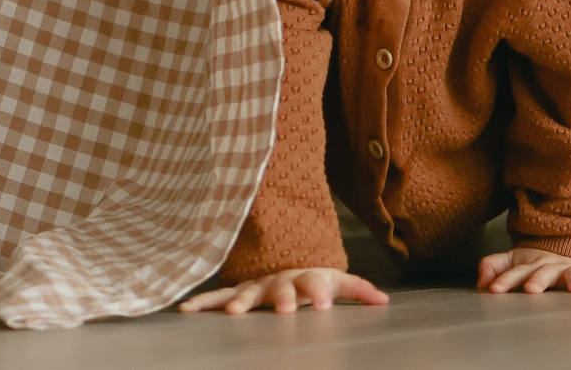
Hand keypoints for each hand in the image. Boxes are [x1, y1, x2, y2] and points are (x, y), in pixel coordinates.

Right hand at [178, 266, 388, 314]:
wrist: (281, 257)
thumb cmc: (311, 278)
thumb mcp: (336, 280)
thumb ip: (357, 290)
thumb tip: (384, 301)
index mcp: (306, 279)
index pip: (316, 283)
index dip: (321, 293)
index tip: (325, 306)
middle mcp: (279, 281)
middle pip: (282, 289)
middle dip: (283, 299)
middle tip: (285, 311)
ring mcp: (256, 287)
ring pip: (247, 293)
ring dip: (240, 303)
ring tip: (236, 314)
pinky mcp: (236, 292)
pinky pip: (216, 298)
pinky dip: (202, 302)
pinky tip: (186, 310)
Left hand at [476, 246, 570, 294]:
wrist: (566, 248)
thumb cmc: (537, 263)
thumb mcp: (514, 260)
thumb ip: (494, 266)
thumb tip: (481, 280)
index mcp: (532, 263)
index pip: (515, 272)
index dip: (505, 280)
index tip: (493, 290)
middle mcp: (552, 265)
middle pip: (543, 272)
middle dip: (537, 280)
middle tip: (532, 289)